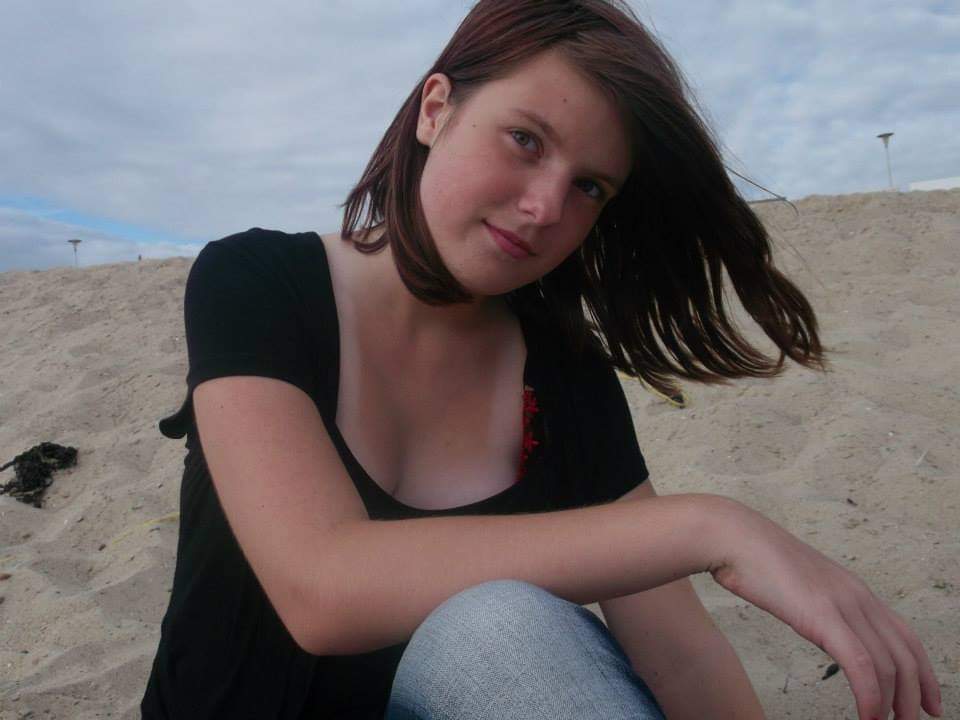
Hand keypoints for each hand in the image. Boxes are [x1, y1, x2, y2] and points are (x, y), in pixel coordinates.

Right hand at [708, 498, 942, 719]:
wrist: (733, 537)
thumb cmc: (754, 560)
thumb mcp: (799, 586)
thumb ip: (818, 607)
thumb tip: (823, 629)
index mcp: (853, 589)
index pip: (905, 636)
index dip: (923, 672)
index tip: (926, 701)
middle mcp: (857, 596)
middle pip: (906, 654)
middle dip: (916, 694)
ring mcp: (842, 604)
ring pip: (889, 664)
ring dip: (894, 703)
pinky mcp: (823, 615)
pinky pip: (861, 664)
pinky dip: (870, 696)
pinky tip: (866, 715)